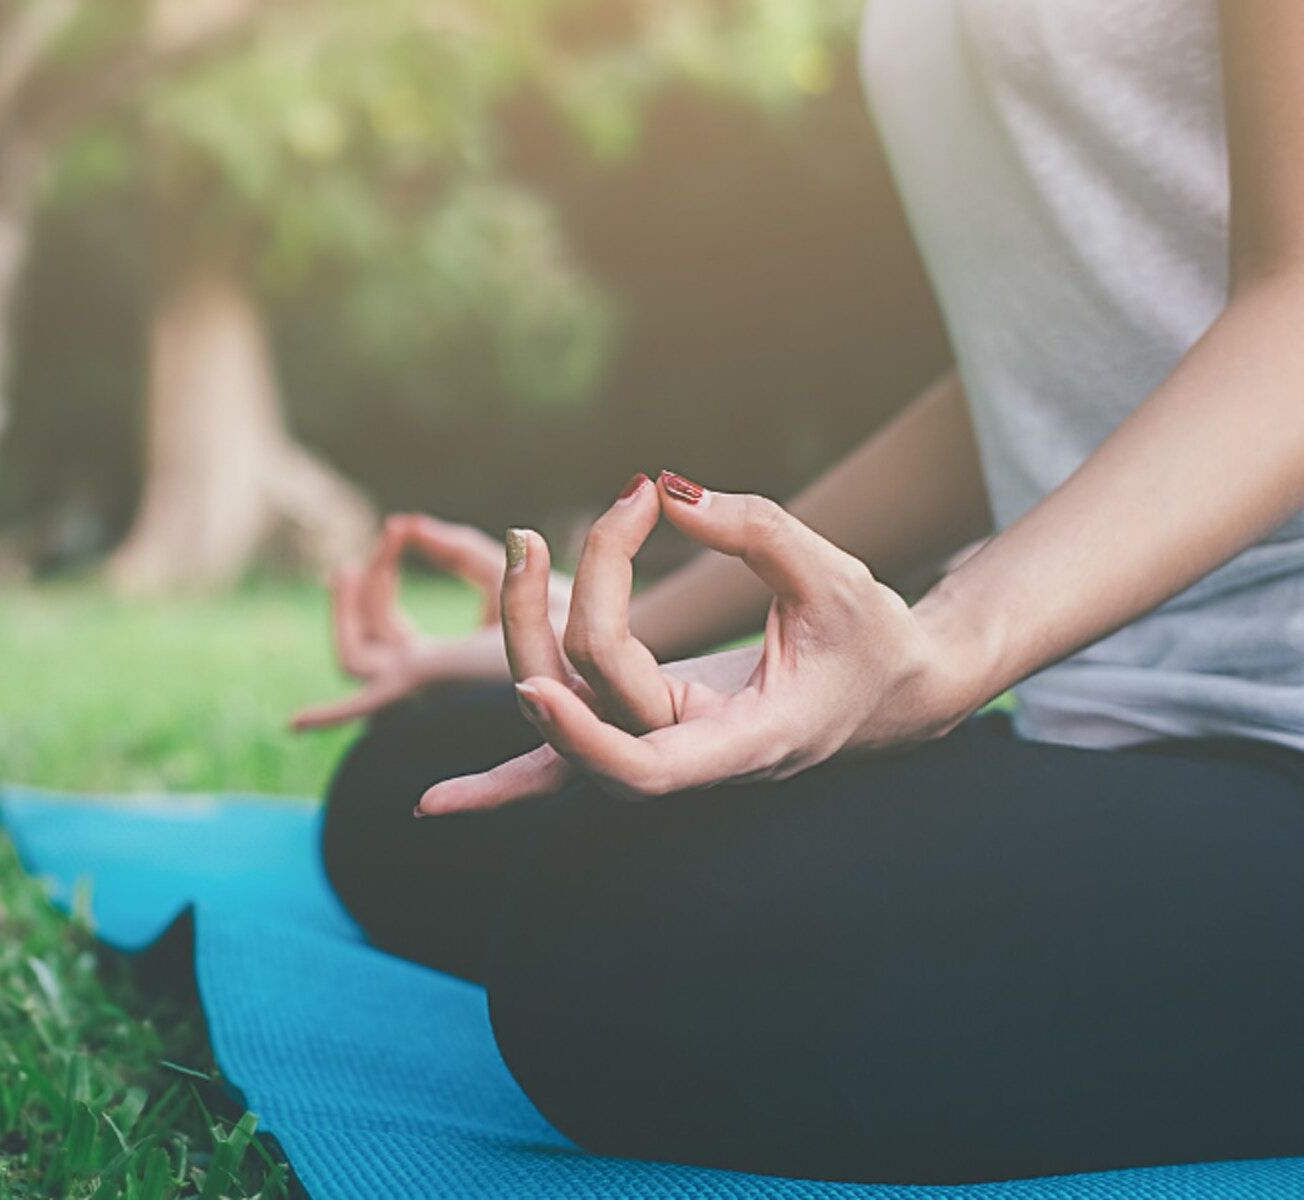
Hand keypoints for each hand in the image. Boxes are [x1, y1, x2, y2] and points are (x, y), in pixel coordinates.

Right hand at [290, 514, 568, 731]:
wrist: (596, 629)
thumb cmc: (566, 609)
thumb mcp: (500, 568)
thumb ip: (453, 548)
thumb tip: (404, 523)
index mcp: (447, 658)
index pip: (390, 626)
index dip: (382, 577)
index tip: (398, 531)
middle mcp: (432, 678)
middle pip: (369, 638)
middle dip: (355, 597)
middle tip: (353, 561)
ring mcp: (424, 683)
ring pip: (356, 654)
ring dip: (347, 610)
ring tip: (350, 570)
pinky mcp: (423, 681)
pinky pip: (364, 696)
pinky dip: (330, 714)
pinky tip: (298, 725)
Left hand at [418, 472, 985, 814]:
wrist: (893, 684)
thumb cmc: (873, 637)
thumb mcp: (834, 577)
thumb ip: (755, 532)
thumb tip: (666, 489)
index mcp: (742, 744)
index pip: (643, 766)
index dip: (584, 738)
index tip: (538, 689)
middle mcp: (686, 756)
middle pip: (581, 708)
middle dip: (543, 621)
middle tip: (543, 535)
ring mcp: (657, 743)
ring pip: (560, 704)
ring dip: (523, 626)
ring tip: (523, 542)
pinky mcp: (640, 722)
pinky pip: (562, 752)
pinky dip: (501, 781)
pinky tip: (433, 805)